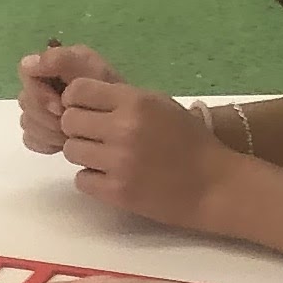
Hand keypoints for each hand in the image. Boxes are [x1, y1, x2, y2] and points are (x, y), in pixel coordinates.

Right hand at [20, 42, 118, 154]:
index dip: (40, 93)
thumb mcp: (93, 73)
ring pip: (27, 122)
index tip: (61, 107)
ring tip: (69, 136)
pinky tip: (61, 144)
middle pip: (25, 101)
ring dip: (48, 131)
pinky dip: (46, 143)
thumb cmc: (114, 97)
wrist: (127, 127)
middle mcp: (45, 84)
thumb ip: (62, 61)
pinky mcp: (42, 131)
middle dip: (47, 117)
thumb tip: (27, 63)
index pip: (27, 73)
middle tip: (68, 126)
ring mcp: (42, 108)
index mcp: (56, 64)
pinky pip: (30, 138)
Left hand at [56, 75, 235, 233]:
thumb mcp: (160, 105)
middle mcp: (123, 128)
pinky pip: (81, 180)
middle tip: (95, 137)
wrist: (213, 185)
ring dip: (83, 154)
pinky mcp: (116, 192)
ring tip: (105, 158)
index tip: (86, 110)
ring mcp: (118, 162)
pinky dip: (92, 179)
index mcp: (135, 102)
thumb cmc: (189, 141)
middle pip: (69, 121)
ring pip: (71, 151)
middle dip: (78, 128)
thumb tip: (83, 98)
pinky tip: (110, 177)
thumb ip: (123, 99)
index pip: (78, 90)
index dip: (76, 100)